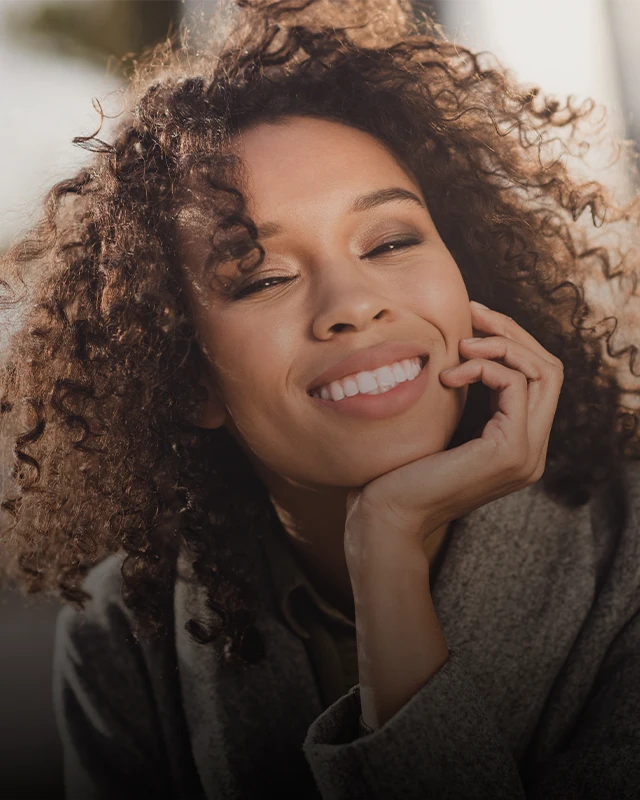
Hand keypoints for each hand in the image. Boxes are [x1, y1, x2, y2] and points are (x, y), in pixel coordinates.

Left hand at [345, 300, 563, 552]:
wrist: (388, 516)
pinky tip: (448, 375)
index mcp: (518, 444)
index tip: (473, 320)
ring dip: (501, 345)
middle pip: (550, 369)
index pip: (539, 379)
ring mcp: (526, 453)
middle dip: (513, 333)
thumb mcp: (440, 425)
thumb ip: (464, 397)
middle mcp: (532, 451)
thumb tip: (462, 350)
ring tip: (460, 344)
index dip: (511, 342)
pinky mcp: (510, 450)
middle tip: (474, 312)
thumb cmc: (401, 472)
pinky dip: (484, 367)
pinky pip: (515, 385)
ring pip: (542, 372)